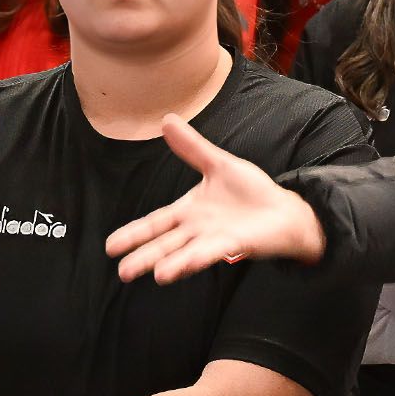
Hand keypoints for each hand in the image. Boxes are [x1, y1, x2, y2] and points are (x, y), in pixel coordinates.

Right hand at [108, 115, 324, 282]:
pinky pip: (209, 253)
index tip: (110, 245)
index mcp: (189, 211)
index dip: (134, 233)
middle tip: (121, 272)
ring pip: (184, 253)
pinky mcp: (232, 246)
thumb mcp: (218, 164)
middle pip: (164, 243)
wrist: (284, 209)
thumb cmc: (252, 192)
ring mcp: (213, 240)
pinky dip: (194, 260)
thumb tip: (166, 120)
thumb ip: (192, 148)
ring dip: (168, 263)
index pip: (155, 223)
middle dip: (143, 256)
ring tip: (151, 275)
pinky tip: (179, 270)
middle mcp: (196, 229)